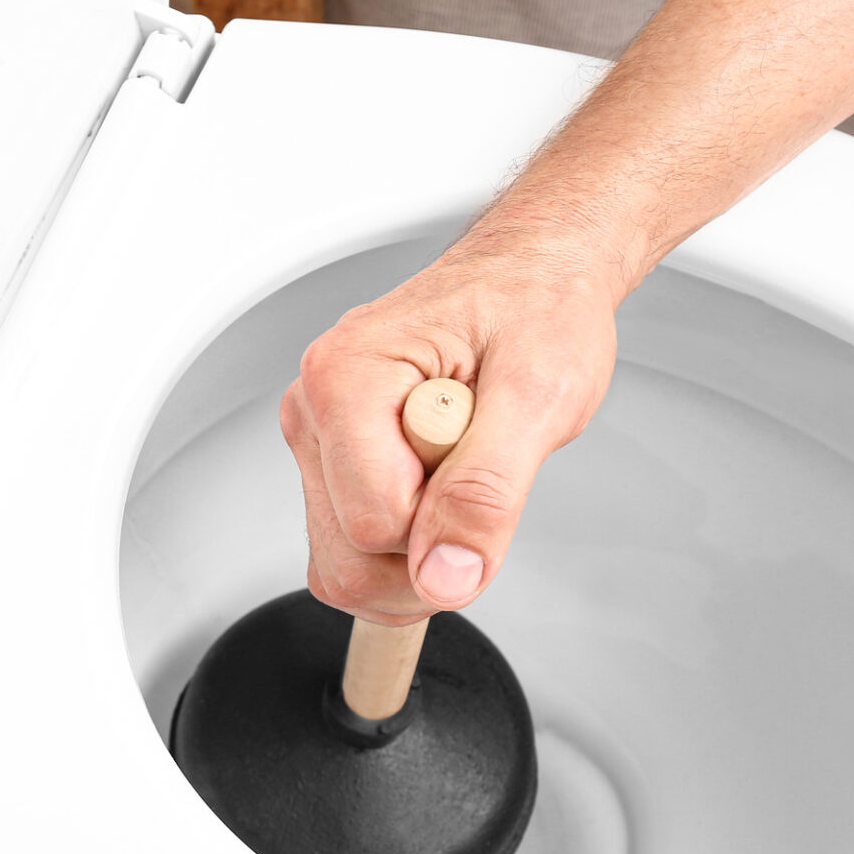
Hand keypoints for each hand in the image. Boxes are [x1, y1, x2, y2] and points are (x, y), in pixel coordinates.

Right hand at [279, 243, 618, 624]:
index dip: (447, 523)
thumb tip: (445, 576)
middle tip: (478, 475)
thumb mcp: (539, 397)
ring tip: (460, 469)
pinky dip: (407, 540)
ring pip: (345, 562)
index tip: (488, 466)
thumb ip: (486, 493)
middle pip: (348, 557)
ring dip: (418, 545)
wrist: (533, 276)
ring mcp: (318, 438)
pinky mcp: (331, 460)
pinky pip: (351, 548)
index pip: (373, 524)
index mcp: (345, 378)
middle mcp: (314, 409)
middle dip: (426, 549)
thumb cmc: (536, 308)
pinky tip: (439, 486)